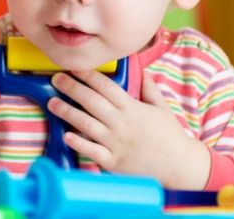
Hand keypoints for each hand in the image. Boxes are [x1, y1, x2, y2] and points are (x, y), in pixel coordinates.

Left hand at [47, 68, 210, 188]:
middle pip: (91, 101)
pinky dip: (79, 143)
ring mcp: (116, 143)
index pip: (106, 87)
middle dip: (71, 88)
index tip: (74, 67)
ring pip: (86, 124)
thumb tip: (142, 71)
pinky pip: (92, 151)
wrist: (180, 166)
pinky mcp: (113, 162)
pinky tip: (66, 135)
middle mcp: (121, 123)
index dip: (88, 75)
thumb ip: (150, 89)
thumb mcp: (162, 108)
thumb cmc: (170, 136)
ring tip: (52, 103)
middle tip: (56, 79)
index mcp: (132, 108)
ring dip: (67, 112)